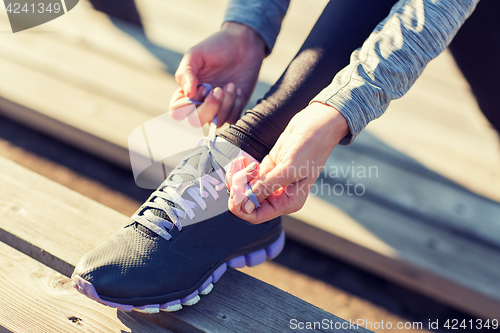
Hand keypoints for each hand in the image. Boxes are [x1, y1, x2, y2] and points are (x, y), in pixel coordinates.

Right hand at [170, 22, 265, 126]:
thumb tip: (188, 93)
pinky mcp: (234, 108)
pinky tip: (238, 89)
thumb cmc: (216, 46)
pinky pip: (233, 119)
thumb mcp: (195, 55)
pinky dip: (236, 105)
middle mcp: (200, 102)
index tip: (202, 87)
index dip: (187, 105)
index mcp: (186, 91)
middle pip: (195, 122)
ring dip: (226, 104)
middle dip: (209, 108)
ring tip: (231, 85)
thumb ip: (185, 73)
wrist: (242, 43)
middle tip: (219, 89)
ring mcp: (218, 107)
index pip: (177, 112)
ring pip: (216, 122)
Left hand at [227, 103, 348, 223]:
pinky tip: (243, 159)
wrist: (315, 124)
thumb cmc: (310, 147)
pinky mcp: (267, 168)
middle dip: (239, 188)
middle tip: (239, 172)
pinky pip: (247, 176)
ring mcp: (272, 182)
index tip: (234, 192)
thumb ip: (266, 187)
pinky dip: (241, 169)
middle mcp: (279, 195)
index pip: (257, 216)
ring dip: (239, 177)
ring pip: (245, 188)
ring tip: (243, 162)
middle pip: (247, 202)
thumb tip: (246, 204)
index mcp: (288, 202)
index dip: (241, 208)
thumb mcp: (289, 169)